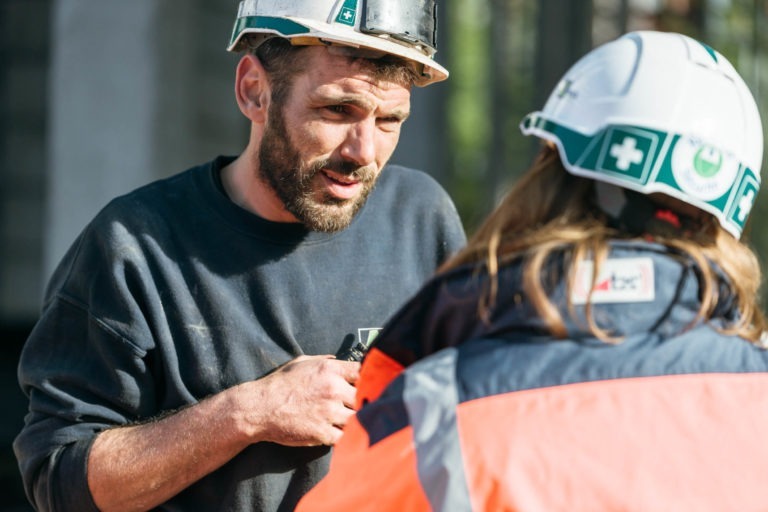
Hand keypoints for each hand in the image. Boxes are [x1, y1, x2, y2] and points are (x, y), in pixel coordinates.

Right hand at [239, 355, 360, 446]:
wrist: (258, 408)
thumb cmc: (279, 384)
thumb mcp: (302, 363)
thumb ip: (324, 361)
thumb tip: (339, 359)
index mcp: (329, 370)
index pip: (364, 371)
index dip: (369, 378)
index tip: (368, 384)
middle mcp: (332, 389)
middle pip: (365, 396)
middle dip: (363, 401)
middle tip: (359, 405)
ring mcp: (328, 412)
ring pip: (357, 418)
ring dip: (355, 420)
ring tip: (349, 420)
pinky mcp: (322, 433)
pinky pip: (345, 437)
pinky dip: (345, 437)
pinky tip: (339, 433)